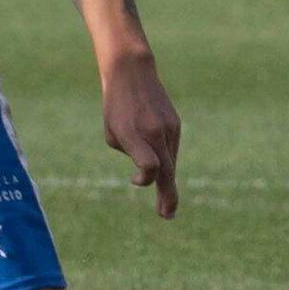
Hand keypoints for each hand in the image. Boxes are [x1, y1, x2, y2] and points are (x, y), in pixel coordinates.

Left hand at [101, 52, 180, 218]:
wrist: (133, 73)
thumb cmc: (116, 107)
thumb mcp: (112, 132)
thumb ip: (130, 153)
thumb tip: (150, 171)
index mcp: (135, 133)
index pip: (150, 164)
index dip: (146, 177)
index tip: (136, 179)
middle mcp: (156, 132)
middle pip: (166, 170)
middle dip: (168, 196)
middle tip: (167, 216)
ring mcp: (169, 128)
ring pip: (170, 162)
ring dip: (166, 182)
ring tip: (166, 206)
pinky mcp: (175, 125)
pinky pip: (170, 150)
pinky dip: (166, 162)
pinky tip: (161, 169)